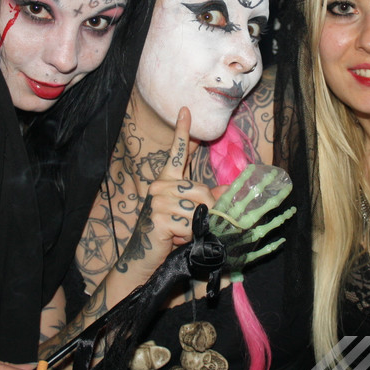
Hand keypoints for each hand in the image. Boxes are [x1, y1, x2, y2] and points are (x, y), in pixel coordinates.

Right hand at [115, 107, 216, 281]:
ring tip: (180, 234)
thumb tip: (227, 191)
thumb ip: (204, 200)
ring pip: (198, 208)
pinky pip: (189, 223)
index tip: (186, 110)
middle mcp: (160, 186)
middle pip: (201, 190)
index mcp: (166, 181)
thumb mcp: (188, 214)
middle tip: (196, 226)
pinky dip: (188, 235)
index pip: (176, 153)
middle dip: (207, 211)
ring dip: (196, 226)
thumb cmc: (166, 236)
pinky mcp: (159, 217)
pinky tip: (173, 239)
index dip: (182, 131)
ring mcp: (158, 200)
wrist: (142, 259)